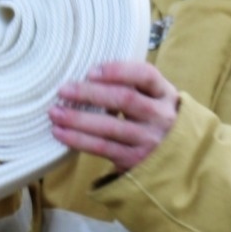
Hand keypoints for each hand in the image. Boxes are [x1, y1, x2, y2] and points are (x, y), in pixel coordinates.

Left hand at [50, 61, 178, 173]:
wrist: (175, 161)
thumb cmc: (154, 121)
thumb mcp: (155, 99)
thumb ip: (132, 86)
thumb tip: (87, 77)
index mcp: (165, 94)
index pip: (145, 75)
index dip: (117, 70)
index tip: (91, 71)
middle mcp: (161, 116)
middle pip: (124, 99)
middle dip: (89, 93)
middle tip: (63, 90)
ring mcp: (149, 140)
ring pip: (109, 127)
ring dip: (77, 119)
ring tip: (55, 113)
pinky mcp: (134, 160)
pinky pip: (102, 148)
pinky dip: (78, 139)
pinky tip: (60, 133)